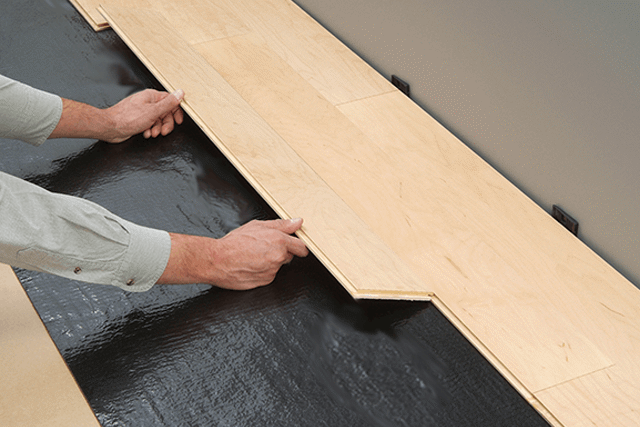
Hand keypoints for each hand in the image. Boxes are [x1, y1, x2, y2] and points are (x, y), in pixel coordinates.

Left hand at [105, 88, 184, 142]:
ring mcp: (143, 111)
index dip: (176, 112)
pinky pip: (150, 124)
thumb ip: (168, 103)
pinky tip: (146, 133)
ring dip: (158, 128)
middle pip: (166, 112)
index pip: (171, 101)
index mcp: (152, 96)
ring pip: (158, 120)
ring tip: (152, 133)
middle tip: (164, 131)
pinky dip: (150, 130)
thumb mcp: (153, 111)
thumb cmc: (127, 118)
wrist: (110, 127)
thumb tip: (180, 93)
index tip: (178, 121)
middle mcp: (148, 102)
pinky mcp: (139, 119)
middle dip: (166, 124)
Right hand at [158, 218, 308, 289]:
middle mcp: (278, 256)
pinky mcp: (266, 281)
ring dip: (271, 262)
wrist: (217, 260)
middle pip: (290, 256)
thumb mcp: (257, 226)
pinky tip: (252, 265)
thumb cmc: (234, 243)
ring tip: (254, 256)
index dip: (299, 246)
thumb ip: (281, 224)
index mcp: (279, 240)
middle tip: (265, 248)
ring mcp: (273, 270)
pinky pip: (270, 275)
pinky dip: (264, 271)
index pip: (301, 246)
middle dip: (281, 252)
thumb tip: (297, 222)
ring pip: (278, 265)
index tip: (297, 246)